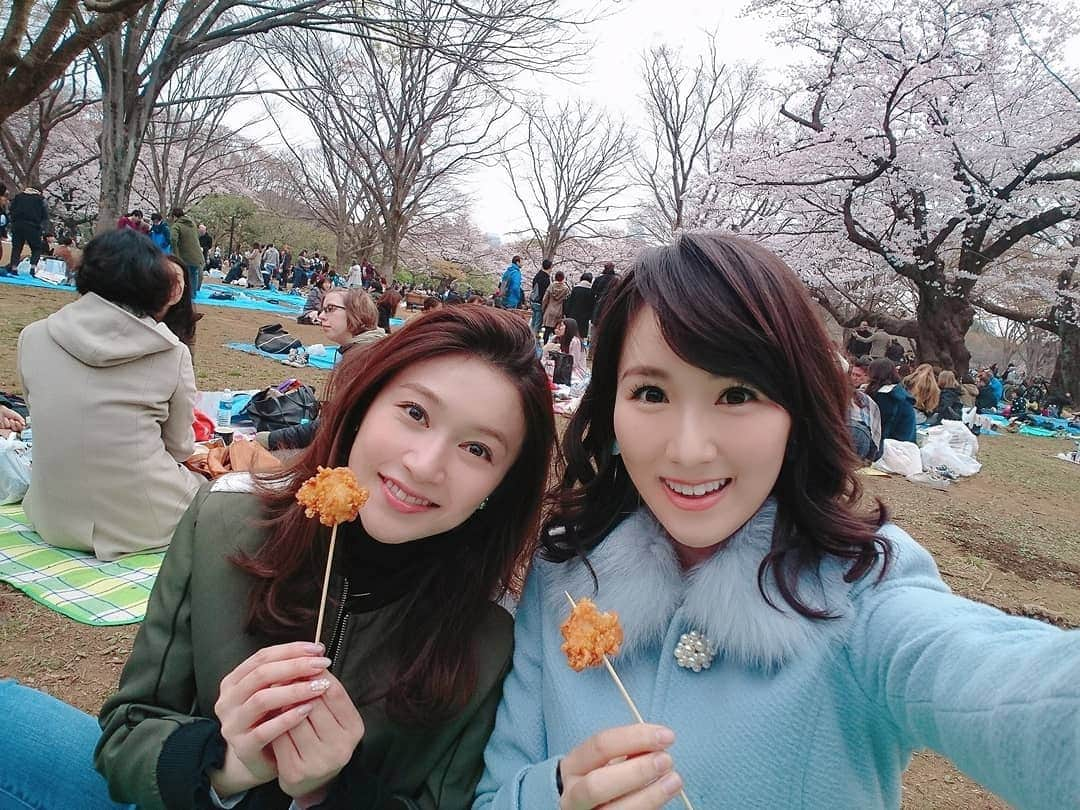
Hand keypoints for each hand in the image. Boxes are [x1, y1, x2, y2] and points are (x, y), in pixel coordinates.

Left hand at [0, 406, 25, 431]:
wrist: (1, 411)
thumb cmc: (8, 412)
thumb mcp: (17, 415)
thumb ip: (21, 420)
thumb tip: (24, 424)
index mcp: (18, 424)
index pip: (21, 428)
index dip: (19, 426)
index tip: (17, 422)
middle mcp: (13, 426)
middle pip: (15, 429)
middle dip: (13, 424)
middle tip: (11, 419)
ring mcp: (7, 427)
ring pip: (9, 428)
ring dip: (8, 423)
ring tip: (6, 419)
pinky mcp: (2, 428)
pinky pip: (4, 428)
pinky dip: (3, 423)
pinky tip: (3, 420)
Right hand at [211, 641, 332, 796]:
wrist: (258, 760)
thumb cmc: (270, 720)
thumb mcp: (274, 693)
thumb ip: (287, 673)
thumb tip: (317, 653)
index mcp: (234, 681)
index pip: (262, 657)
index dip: (291, 650)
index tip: (317, 649)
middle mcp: (228, 701)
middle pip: (261, 675)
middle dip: (295, 666)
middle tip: (322, 665)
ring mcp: (233, 725)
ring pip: (261, 700)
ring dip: (294, 690)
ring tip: (318, 686)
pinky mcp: (243, 747)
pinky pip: (265, 730)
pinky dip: (288, 718)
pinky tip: (307, 710)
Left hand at [272, 672, 364, 800]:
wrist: (311, 779)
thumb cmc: (322, 737)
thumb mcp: (333, 715)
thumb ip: (325, 692)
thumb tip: (305, 660)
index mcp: (354, 728)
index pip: (335, 692)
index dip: (317, 673)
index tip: (303, 661)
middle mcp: (340, 747)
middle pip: (313, 703)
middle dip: (296, 687)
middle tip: (282, 676)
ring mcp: (318, 761)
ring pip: (293, 719)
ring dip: (282, 704)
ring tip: (275, 695)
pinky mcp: (295, 771)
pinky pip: (279, 737)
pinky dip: (273, 724)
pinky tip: (271, 718)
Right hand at [558, 724, 682, 809]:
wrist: (587, 805)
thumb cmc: (603, 776)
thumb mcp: (608, 759)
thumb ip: (627, 751)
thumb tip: (656, 744)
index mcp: (574, 765)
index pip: (600, 746)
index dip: (635, 738)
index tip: (665, 736)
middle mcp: (573, 794)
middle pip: (598, 784)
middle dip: (636, 771)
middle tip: (666, 760)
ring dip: (650, 796)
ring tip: (674, 780)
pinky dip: (649, 808)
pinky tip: (664, 796)